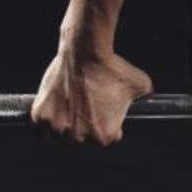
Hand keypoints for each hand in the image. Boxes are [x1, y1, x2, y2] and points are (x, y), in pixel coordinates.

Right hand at [30, 43, 153, 144]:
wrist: (85, 51)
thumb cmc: (112, 68)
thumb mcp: (140, 85)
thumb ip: (146, 99)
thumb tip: (152, 98)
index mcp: (105, 137)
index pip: (104, 139)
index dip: (104, 123)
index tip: (100, 110)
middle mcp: (81, 138)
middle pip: (80, 139)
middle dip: (82, 125)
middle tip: (84, 104)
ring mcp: (58, 129)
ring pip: (59, 136)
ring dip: (63, 125)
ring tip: (69, 104)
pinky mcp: (41, 118)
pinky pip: (39, 134)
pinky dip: (42, 129)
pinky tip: (50, 117)